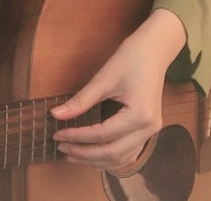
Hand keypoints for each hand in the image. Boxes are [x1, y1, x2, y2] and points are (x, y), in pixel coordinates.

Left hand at [50, 8, 185, 170]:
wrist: (154, 50)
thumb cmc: (130, 59)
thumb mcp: (103, 78)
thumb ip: (81, 100)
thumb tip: (56, 114)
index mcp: (139, 116)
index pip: (102, 135)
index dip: (77, 137)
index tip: (58, 134)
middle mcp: (149, 129)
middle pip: (112, 153)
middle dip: (84, 153)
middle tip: (61, 148)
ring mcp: (151, 131)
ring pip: (122, 158)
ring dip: (96, 160)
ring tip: (73, 155)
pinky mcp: (148, 129)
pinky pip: (129, 152)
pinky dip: (110, 158)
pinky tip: (94, 156)